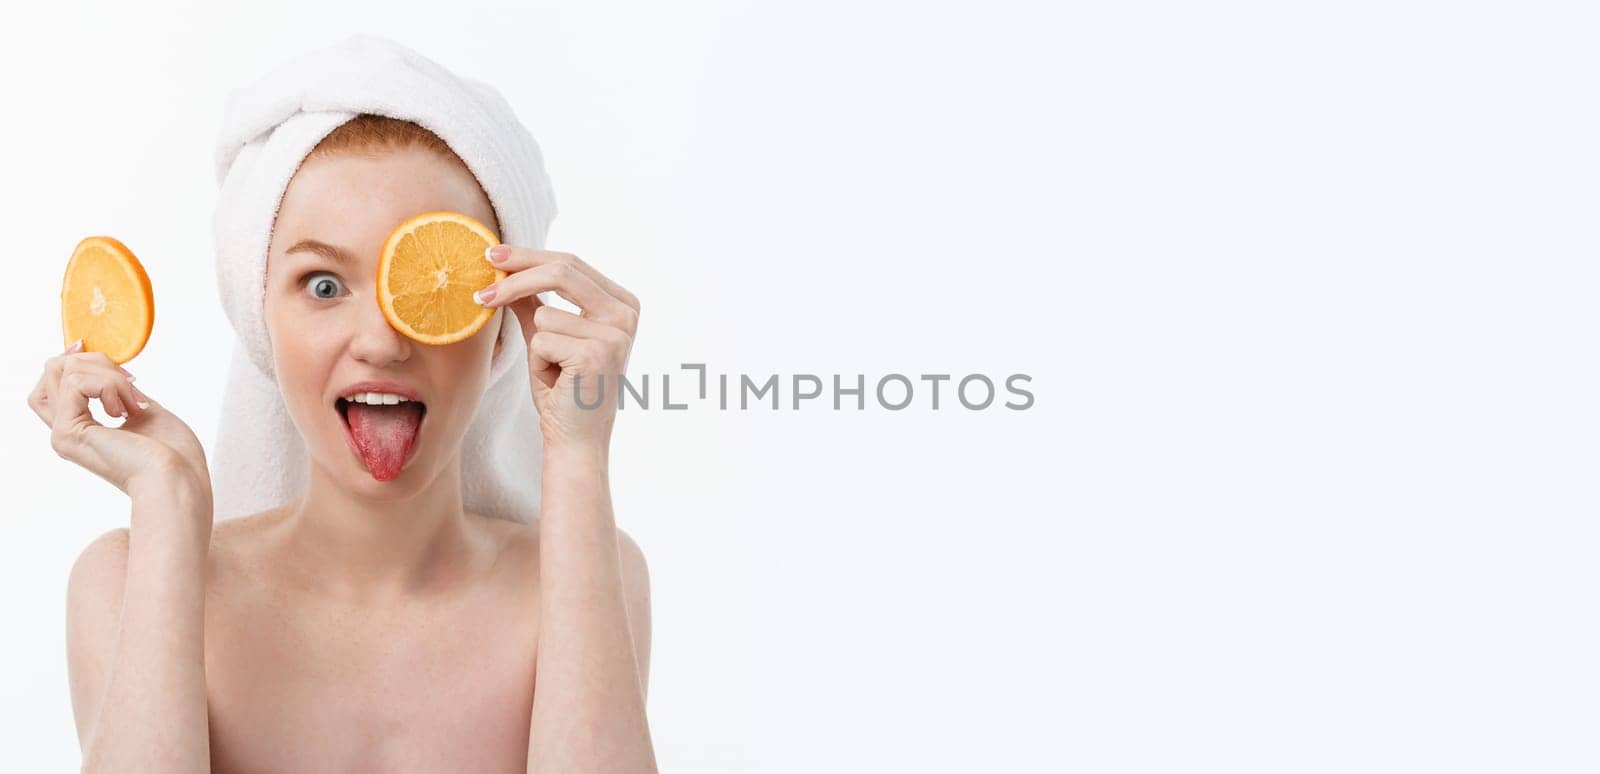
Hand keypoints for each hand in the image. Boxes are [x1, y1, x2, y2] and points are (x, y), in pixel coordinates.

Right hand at [28, 340, 211, 500]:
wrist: (179, 480)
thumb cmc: (174, 455)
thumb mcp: (144, 412)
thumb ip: (120, 393)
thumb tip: (111, 371)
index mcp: (81, 431)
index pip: (50, 386)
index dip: (67, 360)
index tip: (87, 345)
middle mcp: (64, 433)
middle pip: (52, 371)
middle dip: (97, 362)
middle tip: (133, 382)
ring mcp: (63, 435)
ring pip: (64, 371)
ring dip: (111, 376)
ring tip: (136, 402)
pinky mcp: (69, 433)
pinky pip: (77, 383)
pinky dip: (111, 385)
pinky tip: (130, 409)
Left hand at [475, 246, 639, 448]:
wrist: (576, 441)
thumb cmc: (563, 391)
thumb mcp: (548, 338)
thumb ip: (534, 303)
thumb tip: (505, 269)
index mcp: (623, 304)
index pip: (572, 263)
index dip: (528, 257)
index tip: (492, 256)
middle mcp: (627, 314)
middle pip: (562, 271)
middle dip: (516, 275)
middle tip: (482, 286)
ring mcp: (616, 333)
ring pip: (546, 314)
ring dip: (536, 345)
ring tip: (554, 371)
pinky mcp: (597, 353)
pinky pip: (543, 340)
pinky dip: (539, 362)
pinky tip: (558, 382)